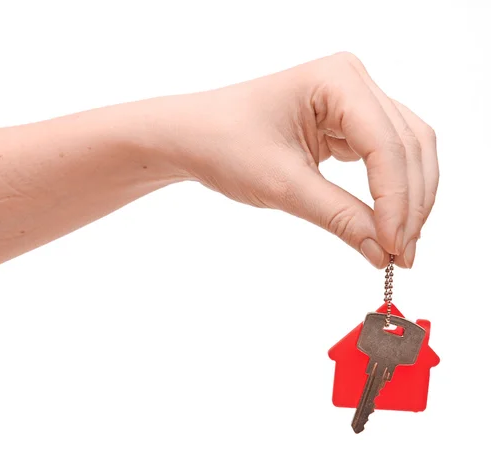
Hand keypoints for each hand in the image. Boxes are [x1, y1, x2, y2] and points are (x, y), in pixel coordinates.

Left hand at [161, 52, 437, 267]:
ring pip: (405, 151)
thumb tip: (383, 253)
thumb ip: (339, 216)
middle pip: (408, 146)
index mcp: (337, 79)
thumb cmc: (223, 145)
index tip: (393, 247)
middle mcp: (352, 81)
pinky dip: (390, 191)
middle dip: (409, 204)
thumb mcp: (282, 185)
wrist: (192, 138)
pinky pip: (384, 157)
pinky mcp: (346, 122)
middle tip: (403, 256)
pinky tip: (388, 223)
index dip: (396, 200)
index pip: (387, 145)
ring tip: (399, 247)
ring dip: (408, 199)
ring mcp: (352, 100)